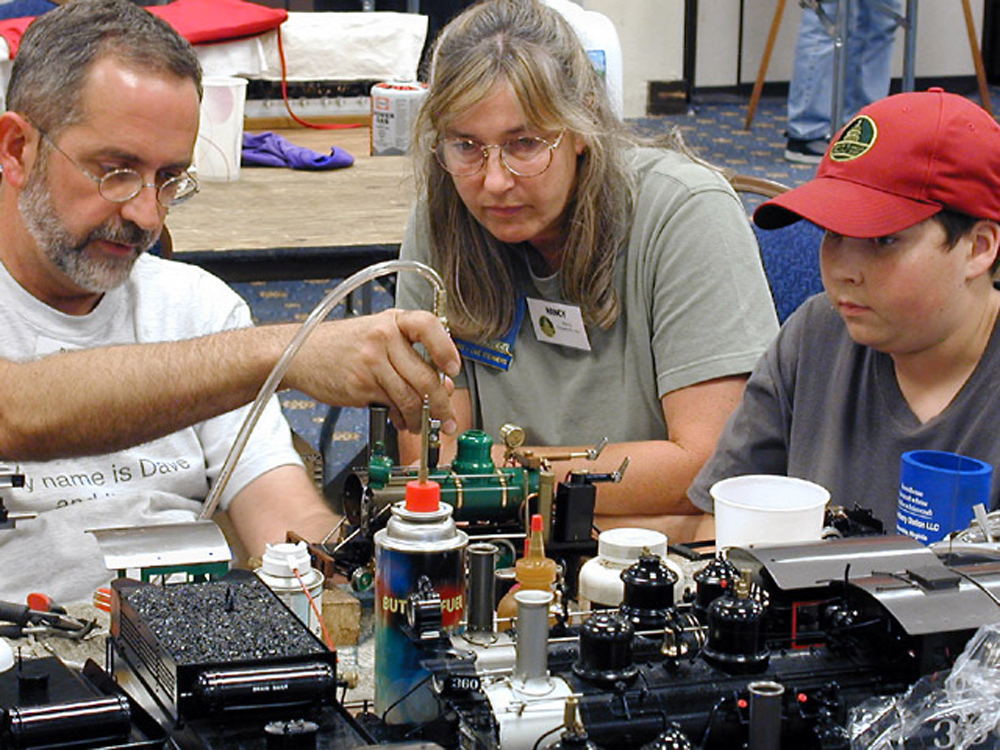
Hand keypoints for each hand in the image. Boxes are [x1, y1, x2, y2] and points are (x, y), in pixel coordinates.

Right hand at [285, 309, 459, 432]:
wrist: (300, 353)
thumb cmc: (340, 345)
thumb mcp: (377, 336)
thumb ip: (409, 355)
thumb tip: (440, 384)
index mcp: (393, 320)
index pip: (429, 326)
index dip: (446, 349)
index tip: (453, 369)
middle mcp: (384, 337)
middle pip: (425, 375)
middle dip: (442, 404)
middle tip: (447, 417)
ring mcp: (372, 362)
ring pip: (411, 397)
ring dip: (422, 417)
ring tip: (422, 424)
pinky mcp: (361, 386)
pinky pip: (392, 406)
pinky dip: (401, 418)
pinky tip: (401, 420)